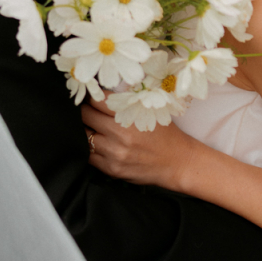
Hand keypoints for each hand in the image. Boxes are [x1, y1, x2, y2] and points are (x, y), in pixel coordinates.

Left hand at [81, 96, 197, 190]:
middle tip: (88, 111)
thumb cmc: (164, 133)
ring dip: (86, 131)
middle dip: (85, 112)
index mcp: (130, 113)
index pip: (97, 100)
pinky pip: (89, 157)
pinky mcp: (113, 169)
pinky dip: (90, 149)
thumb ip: (126, 100)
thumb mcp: (149, 109)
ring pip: (84, 137)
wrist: (177, 161)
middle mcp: (120, 133)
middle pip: (86, 116)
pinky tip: (98, 145)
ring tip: (92, 128)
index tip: (90, 98)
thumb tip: (101, 92)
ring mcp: (115, 152)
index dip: (91, 97)